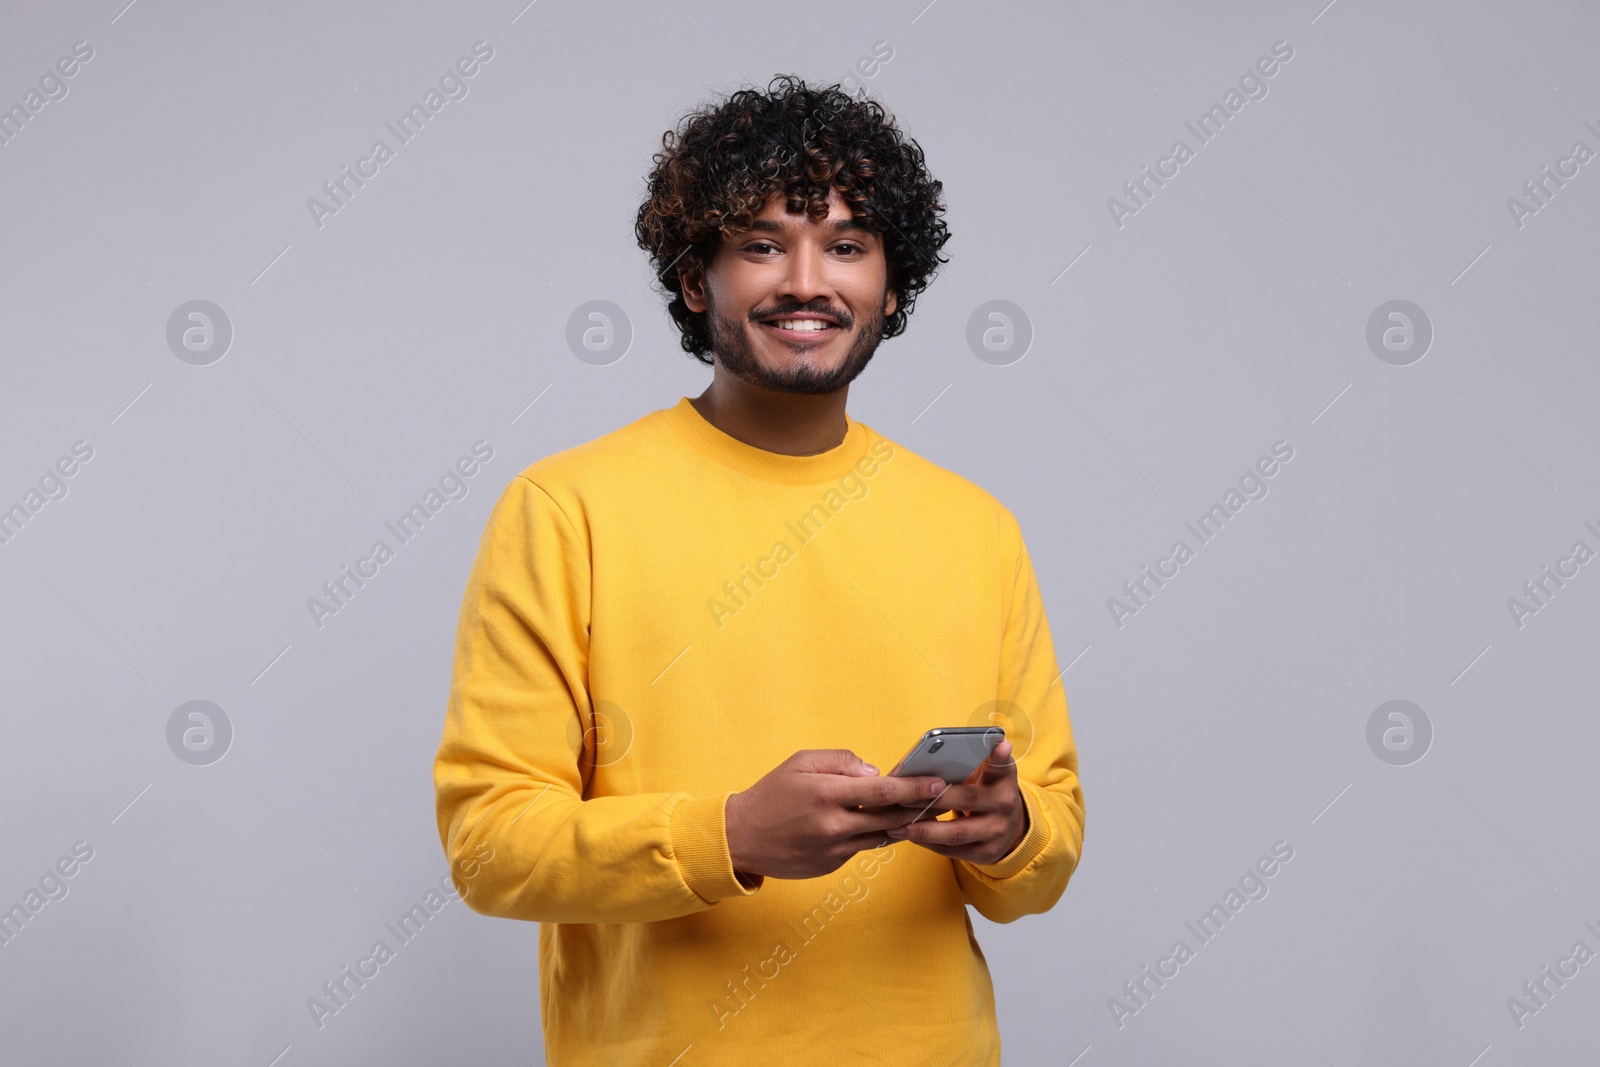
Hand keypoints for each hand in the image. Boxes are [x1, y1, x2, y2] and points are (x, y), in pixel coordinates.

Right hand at [725, 750, 949, 880]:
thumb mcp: (801, 762)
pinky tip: (880, 824)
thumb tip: (875, 772)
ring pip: (882, 836)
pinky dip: (873, 834)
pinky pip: (862, 847)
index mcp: (828, 793)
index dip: (915, 787)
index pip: (884, 790)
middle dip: (920, 808)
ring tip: (920, 811)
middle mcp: (834, 825)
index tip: (938, 784)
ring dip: (903, 824)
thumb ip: (841, 761)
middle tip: (942, 799)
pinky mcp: (832, 865)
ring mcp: (834, 849)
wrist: (741, 837)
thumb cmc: (771, 794)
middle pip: (892, 817)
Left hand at [879, 739, 1028, 863]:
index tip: (998, 743)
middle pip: (966, 799)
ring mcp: (998, 831)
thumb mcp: (984, 771)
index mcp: (1003, 778)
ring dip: (924, 830)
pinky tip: (911, 836)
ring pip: (957, 832)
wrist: (1007, 825)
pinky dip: (930, 843)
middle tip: (903, 797)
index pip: (1002, 764)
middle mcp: (1005, 804)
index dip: (999, 754)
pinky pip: (954, 851)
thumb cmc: (983, 789)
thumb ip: (969, 759)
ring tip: (898, 826)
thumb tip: (937, 753)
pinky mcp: (988, 853)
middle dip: (932, 799)